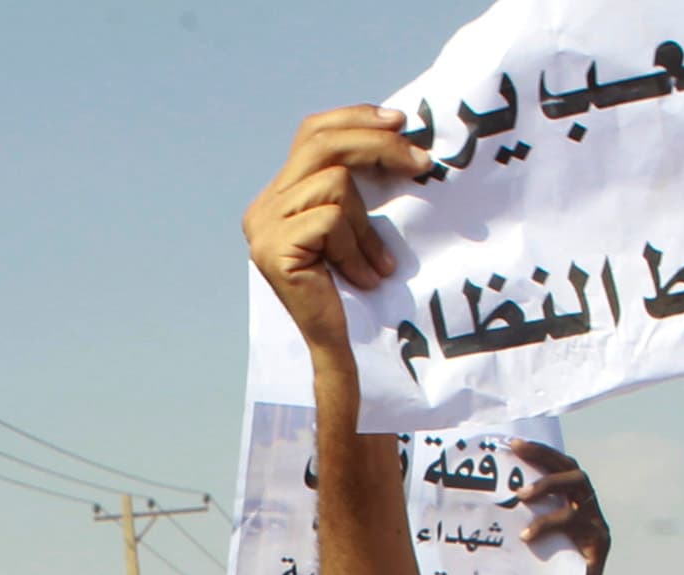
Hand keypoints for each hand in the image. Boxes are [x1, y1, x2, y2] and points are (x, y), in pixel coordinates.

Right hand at [245, 107, 416, 359]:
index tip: (399, 121)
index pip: (312, 132)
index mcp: (278, 195)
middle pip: (321, 143)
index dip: (355, 118)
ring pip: (333, 183)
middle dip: (377, 146)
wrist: (338, 348)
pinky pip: (331, 220)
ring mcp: (263, 228)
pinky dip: (357, 248)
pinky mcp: (274, 249)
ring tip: (377, 263)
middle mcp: (263, 207)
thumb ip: (353, 181)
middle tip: (420, 164)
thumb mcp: (354, 223)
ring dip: (366, 224)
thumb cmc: (354, 289)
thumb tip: (395, 129)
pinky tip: (365, 278)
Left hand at [514, 442, 608, 568]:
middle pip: (573, 470)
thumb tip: (485, 508)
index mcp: (573, 504)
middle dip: (545, 457)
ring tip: (522, 497)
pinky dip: (548, 525)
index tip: (512, 443)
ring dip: (549, 486)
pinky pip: (574, 524)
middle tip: (518, 452)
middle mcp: (589, 508)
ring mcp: (597, 523)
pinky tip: (527, 535)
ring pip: (579, 488)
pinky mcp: (600, 542)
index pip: (560, 467)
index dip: (540, 453)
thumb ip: (520, 523)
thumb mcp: (531, 544)